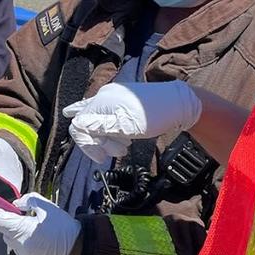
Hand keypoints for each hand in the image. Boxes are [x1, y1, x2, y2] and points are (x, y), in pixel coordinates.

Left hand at [0, 193, 79, 254]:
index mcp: (21, 229)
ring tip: (36, 230)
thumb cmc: (63, 227)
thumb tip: (16, 204)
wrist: (77, 249)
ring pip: (11, 240)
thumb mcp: (46, 206)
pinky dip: (23, 244)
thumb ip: (28, 200)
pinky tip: (38, 241)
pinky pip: (19, 250)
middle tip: (22, 215)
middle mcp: (18, 244)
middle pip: (4, 228)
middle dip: (8, 220)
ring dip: (17, 233)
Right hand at [64, 81, 201, 163]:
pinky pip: (104, 114)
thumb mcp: (125, 126)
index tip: (100, 158)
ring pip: (96, 121)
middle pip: (87, 123)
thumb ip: (99, 126)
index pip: (79, 125)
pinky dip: (106, 127)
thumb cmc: (153, 116)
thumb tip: (77, 125)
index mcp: (102, 102)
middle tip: (118, 151)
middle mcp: (103, 96)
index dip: (87, 145)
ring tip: (124, 145)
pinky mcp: (120, 100)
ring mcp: (112, 97)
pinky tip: (108, 128)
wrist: (177, 105)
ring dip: (106, 137)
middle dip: (99, 142)